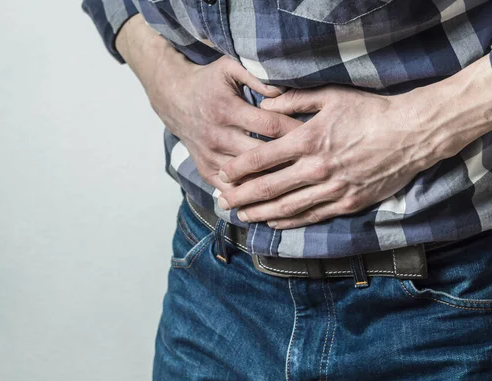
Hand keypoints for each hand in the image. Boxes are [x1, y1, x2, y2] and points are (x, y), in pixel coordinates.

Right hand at [115, 16, 300, 190]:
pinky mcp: (206, 170)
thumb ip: (257, 77)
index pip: (270, 125)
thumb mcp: (229, 68)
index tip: (317, 136)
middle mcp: (218, 136)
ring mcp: (211, 156)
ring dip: (272, 182)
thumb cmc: (209, 82)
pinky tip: (272, 200)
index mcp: (228, 110)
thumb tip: (284, 91)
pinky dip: (250, 196)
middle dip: (289, 160)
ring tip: (299, 185)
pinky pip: (231, 189)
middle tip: (315, 164)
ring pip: (247, 177)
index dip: (296, 131)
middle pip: (261, 155)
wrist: (174, 99)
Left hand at [216, 85, 449, 227]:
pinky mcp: (348, 204)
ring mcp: (333, 189)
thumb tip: (265, 105)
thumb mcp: (332, 96)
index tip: (222, 174)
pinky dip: (290, 221)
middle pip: (269, 188)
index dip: (238, 169)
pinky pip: (312, 216)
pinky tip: (274, 223)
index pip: (262, 158)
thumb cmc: (371, 111)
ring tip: (241, 216)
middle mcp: (317, 168)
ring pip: (287, 207)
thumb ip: (294, 100)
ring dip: (260, 213)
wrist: (411, 134)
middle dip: (241, 196)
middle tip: (222, 202)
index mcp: (309, 139)